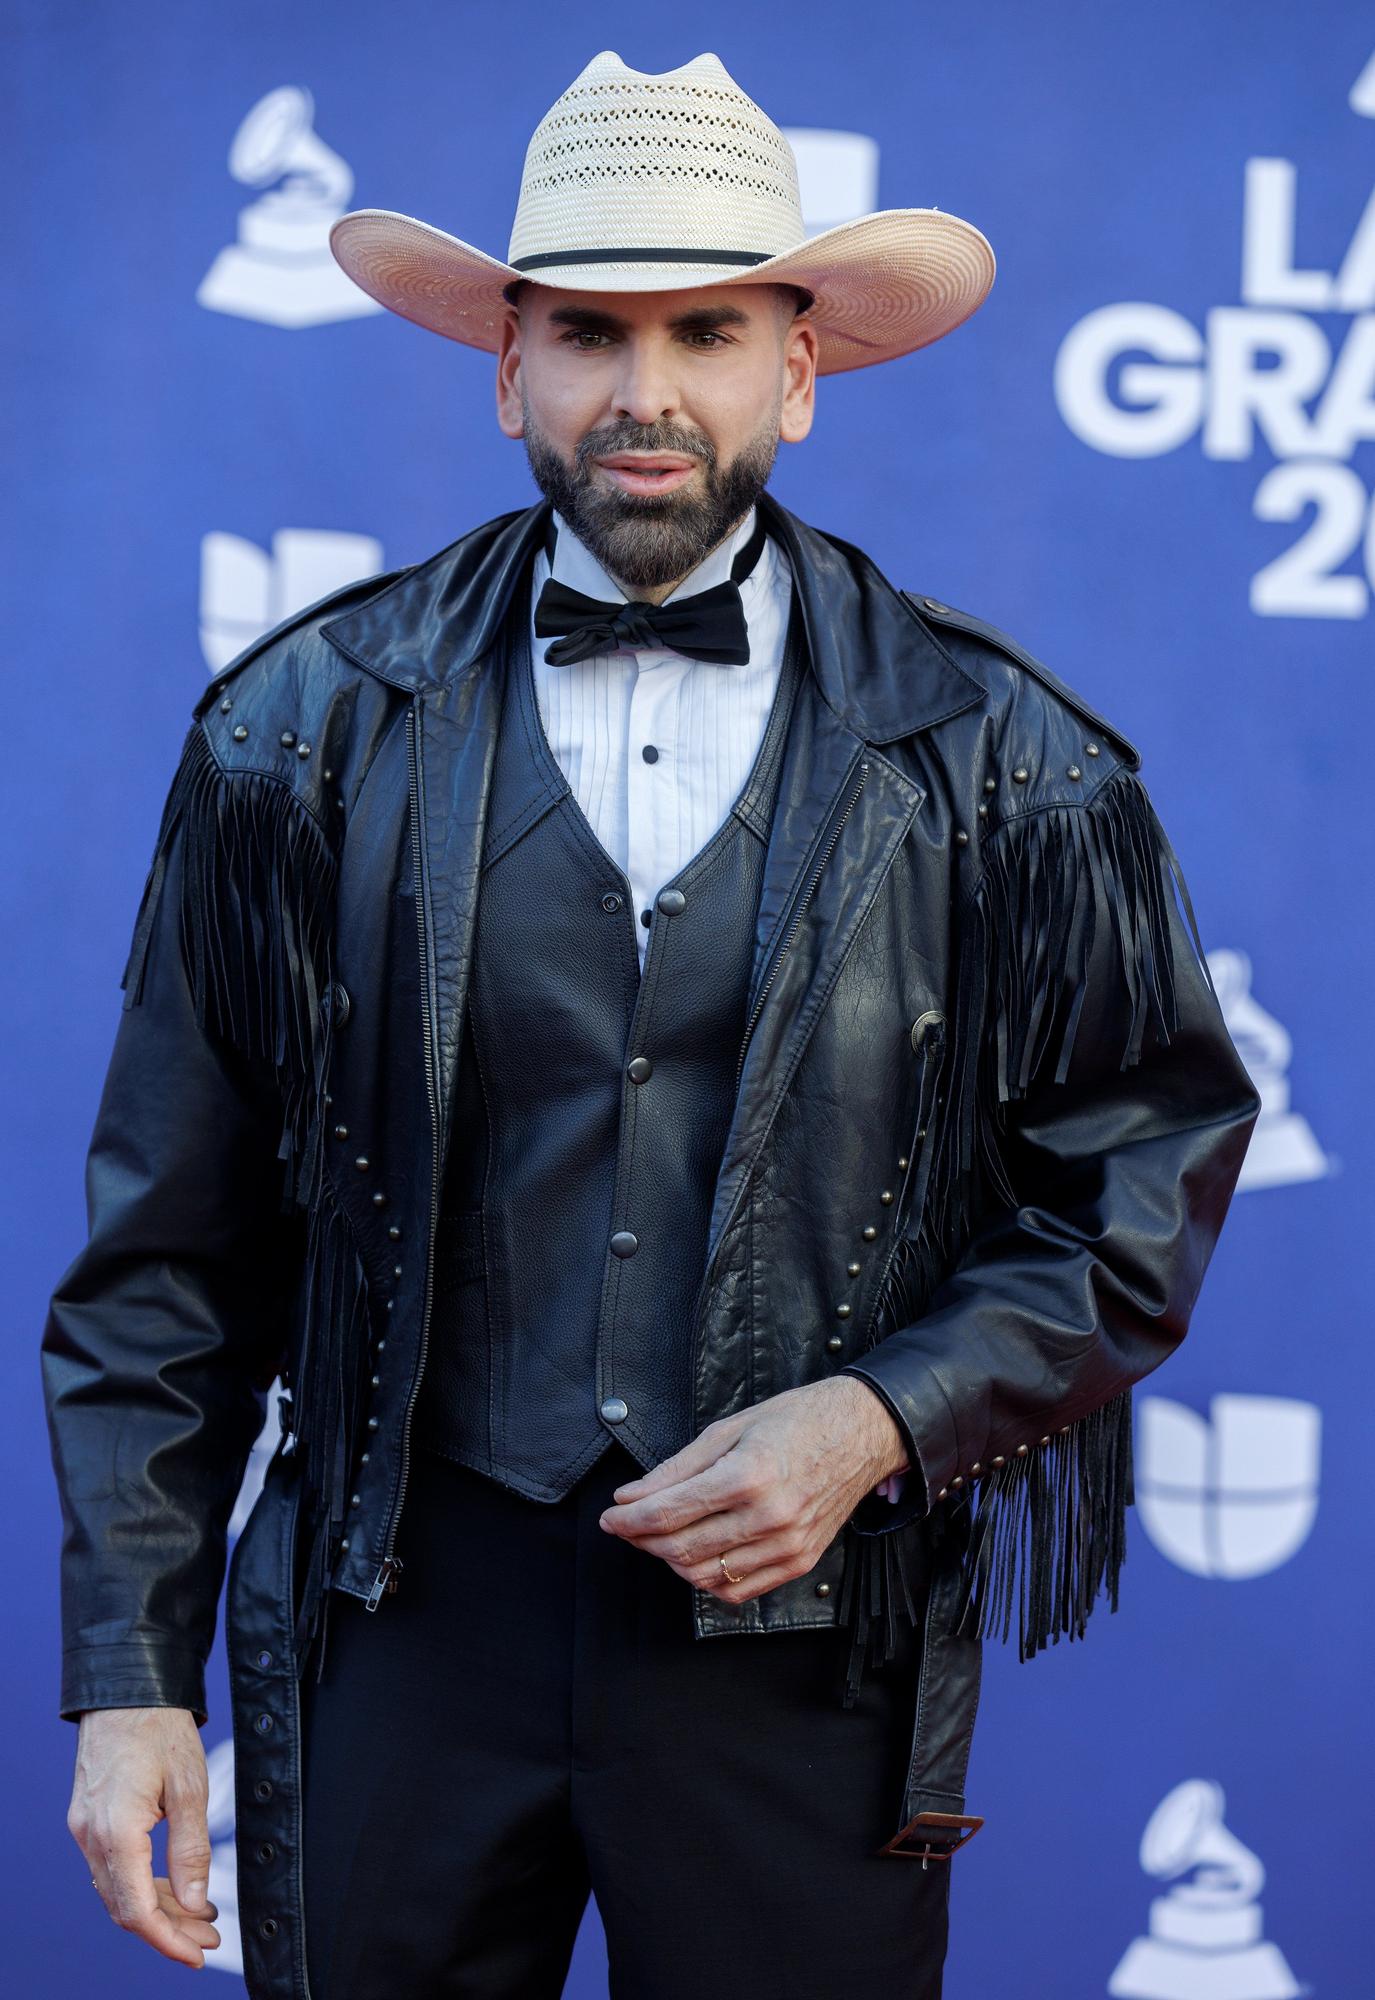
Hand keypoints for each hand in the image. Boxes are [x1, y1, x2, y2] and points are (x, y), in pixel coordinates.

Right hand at [67, 1706, 221, 1968]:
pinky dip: (142, 1885)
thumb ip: (191, 1850)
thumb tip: (195, 1903)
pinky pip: (113, 1868)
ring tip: (199, 1917)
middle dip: (168, 1930)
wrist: (127, 1688)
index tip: (197, 1956)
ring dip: (157, 1909)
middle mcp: (91, 1836)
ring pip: (118, 1890)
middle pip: (126, 1907)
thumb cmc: (159, 1728)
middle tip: (208, 1939)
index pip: (138, 1910)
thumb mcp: (189, 1787)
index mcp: (116, 1831)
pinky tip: (173, 1887)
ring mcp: (86, 1828)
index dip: (168, 1940)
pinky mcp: (90, 1819)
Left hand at [597, 1377, 909, 1602]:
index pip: (668, 1513)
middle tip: (626, 1525)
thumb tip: (631, 1496)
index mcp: (748, 1475)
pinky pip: (739, 1589)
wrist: (862, 1432)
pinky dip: (708, 1580)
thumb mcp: (730, 1428)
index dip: (629, 1519)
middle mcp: (769, 1516)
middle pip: (681, 1549)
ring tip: (660, 1538)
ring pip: (705, 1576)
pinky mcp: (800, 1561)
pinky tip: (696, 1557)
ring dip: (671, 1561)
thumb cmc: (797, 1420)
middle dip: (642, 1540)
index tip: (611, 1516)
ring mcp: (787, 1544)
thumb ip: (677, 1468)